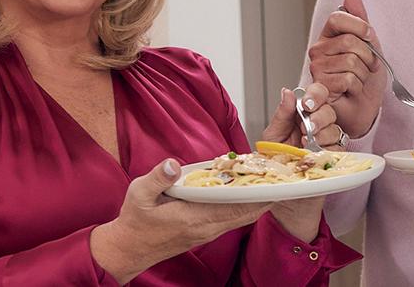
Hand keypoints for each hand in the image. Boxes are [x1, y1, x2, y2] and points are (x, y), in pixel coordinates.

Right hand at [91, 159, 271, 282]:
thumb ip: (157, 178)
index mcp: (194, 218)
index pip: (234, 207)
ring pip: (242, 217)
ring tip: (273, 183)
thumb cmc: (135, 221)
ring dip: (257, 202)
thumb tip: (172, 164)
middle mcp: (206, 228)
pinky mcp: (205, 232)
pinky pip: (233, 220)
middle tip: (283, 178)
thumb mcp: (138, 194)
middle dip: (265, 197)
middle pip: (245, 213)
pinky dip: (245, 208)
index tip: (275, 183)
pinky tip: (250, 195)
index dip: (256, 195)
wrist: (129, 249)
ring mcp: (208, 232)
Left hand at [261, 85, 344, 149]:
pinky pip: (338, 148)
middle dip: (319, 119)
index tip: (306, 104)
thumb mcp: (274, 132)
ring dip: (322, 136)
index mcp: (304, 111)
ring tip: (306, 143)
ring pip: (335, 130)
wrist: (278, 175)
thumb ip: (283, 112)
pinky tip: (314, 152)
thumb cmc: (275, 153)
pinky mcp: (333, 153)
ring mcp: (326, 138)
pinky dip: (327, 150)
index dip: (315, 96)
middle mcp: (317, 122)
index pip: (318, 94)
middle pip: (329, 112)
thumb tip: (287, 92)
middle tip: (307, 128)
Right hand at [307, 0, 385, 137]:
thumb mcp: (369, 45)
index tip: (370, 36)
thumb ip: (360, 21)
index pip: (338, 17)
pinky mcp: (320, 86)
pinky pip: (347, 79)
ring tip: (359, 81)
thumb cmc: (365, 78)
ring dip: (364, 74)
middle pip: (350, 41)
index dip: (359, 26)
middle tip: (367, 67)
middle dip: (368, 56)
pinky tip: (353, 91)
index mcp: (329, 36)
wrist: (364, 107)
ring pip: (351, 61)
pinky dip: (358, 87)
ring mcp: (317, 68)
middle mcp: (319, 50)